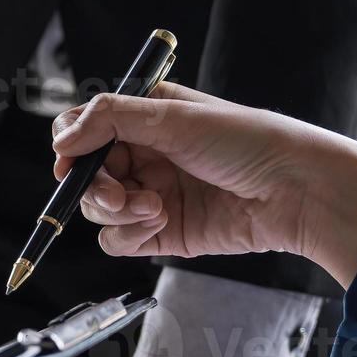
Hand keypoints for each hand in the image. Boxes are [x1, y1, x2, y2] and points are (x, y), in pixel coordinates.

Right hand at [50, 82, 356, 285]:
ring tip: (153, 207)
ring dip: (116, 210)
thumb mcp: (173, 116)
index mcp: (146, 117)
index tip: (70, 159)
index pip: (85, 128)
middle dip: (95, 185)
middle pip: (86, 174)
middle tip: (117, 191)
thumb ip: (110, 120)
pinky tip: (159, 222)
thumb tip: (61, 139)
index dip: (71, 144)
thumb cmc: (247, 142)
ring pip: (98, 210)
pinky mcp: (161, 233)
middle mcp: (145, 155)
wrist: (294, 190)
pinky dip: (128, 234)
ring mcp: (151, 195)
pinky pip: (118, 239)